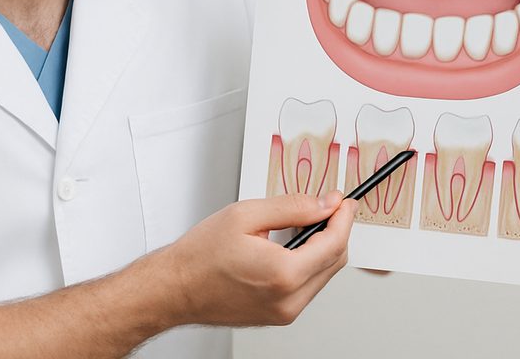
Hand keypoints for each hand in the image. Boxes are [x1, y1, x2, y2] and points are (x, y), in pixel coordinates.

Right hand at [159, 191, 356, 327]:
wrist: (176, 288)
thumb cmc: (201, 255)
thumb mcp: (246, 215)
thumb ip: (293, 207)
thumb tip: (324, 205)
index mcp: (283, 274)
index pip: (334, 245)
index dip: (343, 218)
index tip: (343, 202)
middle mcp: (289, 300)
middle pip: (335, 262)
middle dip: (336, 231)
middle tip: (328, 207)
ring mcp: (285, 313)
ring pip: (323, 276)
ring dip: (323, 248)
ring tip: (304, 225)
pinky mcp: (279, 317)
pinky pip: (307, 287)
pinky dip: (308, 264)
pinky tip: (292, 248)